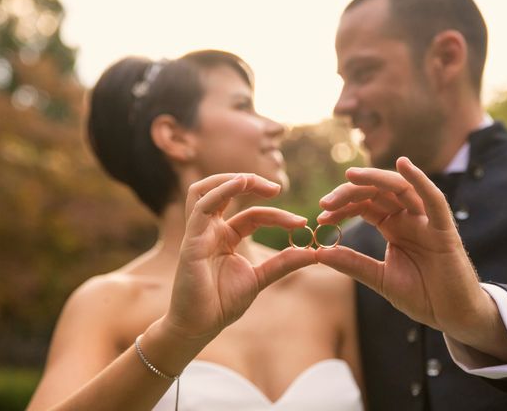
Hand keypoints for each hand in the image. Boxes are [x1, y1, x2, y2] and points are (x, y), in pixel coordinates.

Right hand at [165, 173, 316, 341]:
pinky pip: (201, 207)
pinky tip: (239, 183)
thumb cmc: (223, 303)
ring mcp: (198, 232)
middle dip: (250, 182)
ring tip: (254, 179)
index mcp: (226, 236)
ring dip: (230, 179)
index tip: (301, 222)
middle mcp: (211, 230)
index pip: (254, 214)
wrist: (200, 327)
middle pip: (225, 190)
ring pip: (206, 190)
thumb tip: (315, 253)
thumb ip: (284, 263)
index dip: (278, 214)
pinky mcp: (191, 240)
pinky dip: (220, 191)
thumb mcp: (260, 278)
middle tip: (277, 187)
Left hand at [316, 157, 506, 358]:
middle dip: (350, 193)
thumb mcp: (380, 279)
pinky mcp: (444, 230)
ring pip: (401, 189)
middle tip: (325, 202)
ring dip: (376, 178)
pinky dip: (420, 180)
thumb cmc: (421, 296)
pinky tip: (404, 165)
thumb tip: (319, 252)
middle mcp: (409, 218)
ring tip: (351, 175)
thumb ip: (353, 264)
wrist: (452, 316)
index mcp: (393, 226)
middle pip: (377, 193)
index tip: (321, 215)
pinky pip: (434, 200)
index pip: (365, 205)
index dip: (342, 206)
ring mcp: (427, 221)